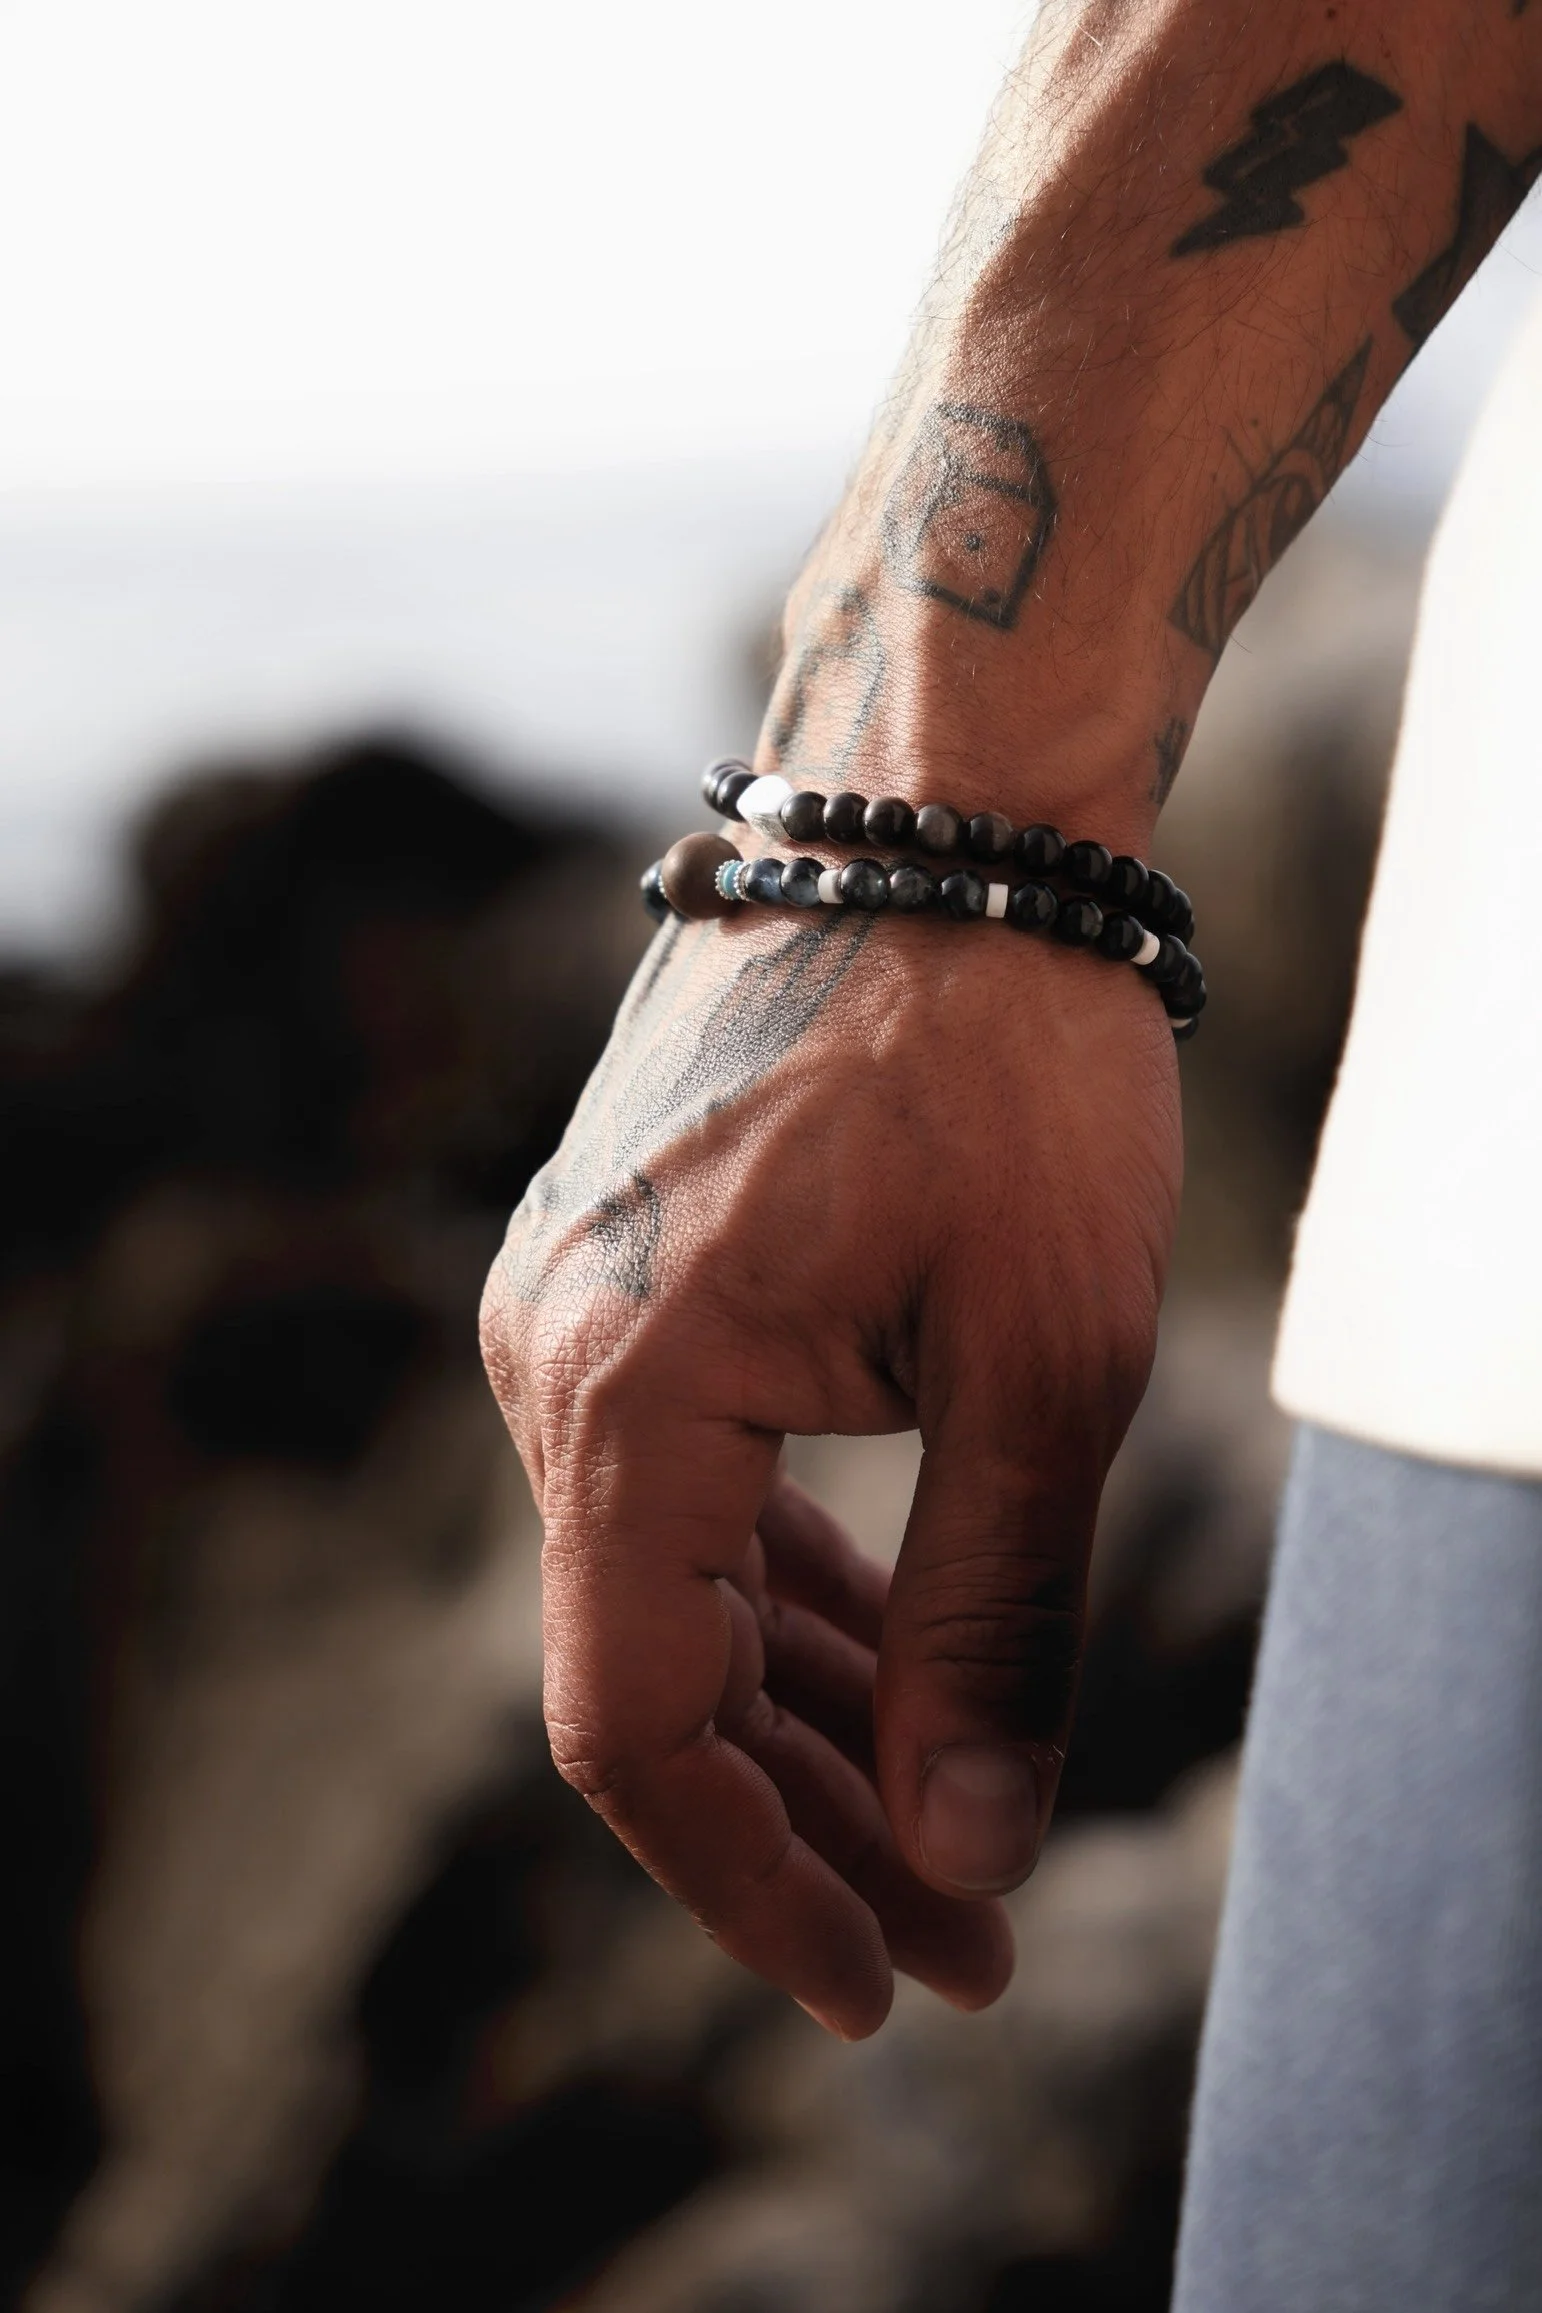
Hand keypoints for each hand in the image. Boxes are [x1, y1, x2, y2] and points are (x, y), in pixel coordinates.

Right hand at [480, 901, 1180, 2036]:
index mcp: (624, 1390)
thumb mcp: (1049, 1360)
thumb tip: (970, 1851)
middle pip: (665, 1674)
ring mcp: (589, 1316)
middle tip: (969, 1945)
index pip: (641, 1722)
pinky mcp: (645, 1283)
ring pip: (687, 1590)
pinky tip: (898, 1680)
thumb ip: (999, 1617)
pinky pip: (704, 1493)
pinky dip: (801, 1597)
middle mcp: (561, 1363)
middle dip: (819, 1826)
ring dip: (817, 1723)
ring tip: (960, 1847)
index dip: (758, 1882)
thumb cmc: (1011, 1062)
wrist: (946, 820)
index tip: (883, 1984)